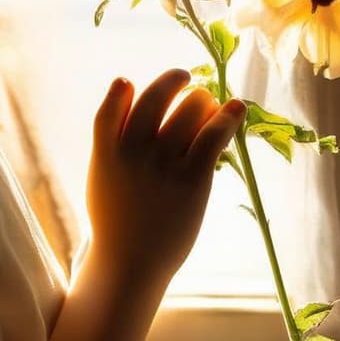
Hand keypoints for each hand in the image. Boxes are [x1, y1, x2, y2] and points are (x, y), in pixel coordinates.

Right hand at [86, 68, 246, 284]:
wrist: (132, 265)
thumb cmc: (118, 220)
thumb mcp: (101, 176)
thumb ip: (109, 138)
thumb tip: (126, 91)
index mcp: (107, 149)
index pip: (113, 104)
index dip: (122, 89)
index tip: (129, 82)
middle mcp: (133, 150)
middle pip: (155, 97)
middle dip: (173, 80)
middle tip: (185, 76)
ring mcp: (163, 163)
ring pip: (189, 109)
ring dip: (202, 99)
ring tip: (209, 103)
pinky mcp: (192, 178)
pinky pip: (213, 135)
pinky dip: (228, 116)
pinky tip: (237, 107)